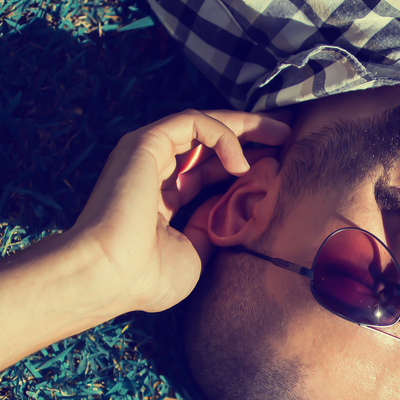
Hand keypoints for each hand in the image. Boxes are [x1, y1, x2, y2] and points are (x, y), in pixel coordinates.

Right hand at [67, 109, 290, 313]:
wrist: (110, 276)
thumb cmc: (146, 277)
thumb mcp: (195, 254)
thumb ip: (211, 228)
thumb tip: (233, 210)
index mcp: (162, 200)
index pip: (208, 172)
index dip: (244, 166)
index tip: (279, 167)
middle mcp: (154, 173)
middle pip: (210, 143)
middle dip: (252, 135)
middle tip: (289, 135)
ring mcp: (148, 156)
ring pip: (203, 125)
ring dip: (245, 126)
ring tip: (282, 135)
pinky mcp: (145, 143)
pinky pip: (192, 122)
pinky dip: (222, 134)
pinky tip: (242, 164)